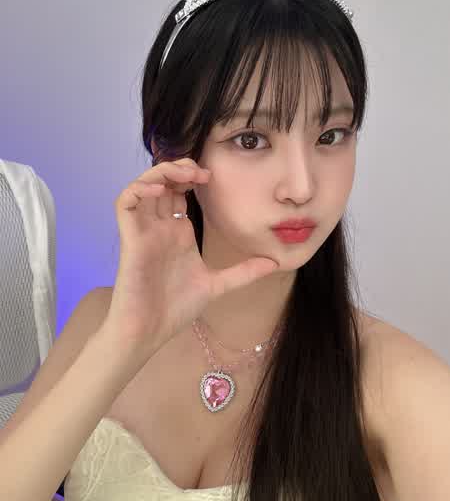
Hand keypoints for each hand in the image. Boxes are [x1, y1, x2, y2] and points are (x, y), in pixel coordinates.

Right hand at [105, 158, 278, 360]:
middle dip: (180, 168)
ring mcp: (144, 231)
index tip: (214, 177)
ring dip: (161, 173)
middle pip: (163, 183)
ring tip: (185, 175)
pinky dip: (139, 190)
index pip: (180, 192)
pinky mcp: (131, 239)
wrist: (149, 332)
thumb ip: (243, 272)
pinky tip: (161, 190)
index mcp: (178, 232)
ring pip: (144, 186)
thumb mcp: (217, 285)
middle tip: (201, 173)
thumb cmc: (176, 309)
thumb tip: (274, 263)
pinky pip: (125, 203)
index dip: (193, 177)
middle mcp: (160, 227)